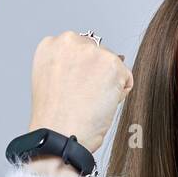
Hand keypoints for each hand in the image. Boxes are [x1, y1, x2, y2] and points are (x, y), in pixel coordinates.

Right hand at [24, 31, 132, 176]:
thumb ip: (69, 66)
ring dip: (108, 85)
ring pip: (113, 66)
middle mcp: (69, 41)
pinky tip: (101, 106)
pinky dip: (119, 95)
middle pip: (97, 54)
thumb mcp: (52, 81)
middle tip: (83, 99)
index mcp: (51, 45)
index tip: (75, 89)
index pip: (79, 50)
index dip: (81, 73)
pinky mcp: (112, 64)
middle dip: (97, 75)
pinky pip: (126, 78)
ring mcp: (91, 51)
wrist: (60, 135)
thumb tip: (93, 66)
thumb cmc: (55, 118)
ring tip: (90, 104)